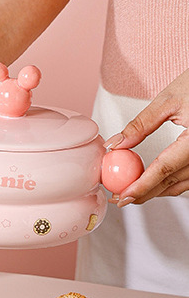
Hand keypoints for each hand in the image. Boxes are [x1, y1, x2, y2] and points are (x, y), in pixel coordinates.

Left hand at [105, 71, 188, 204]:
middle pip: (174, 182)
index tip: (122, 194)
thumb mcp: (167, 100)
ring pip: (183, 184)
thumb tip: (115, 144)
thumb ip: (140, 125)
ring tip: (131, 192)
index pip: (166, 168)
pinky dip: (171, 183)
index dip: (142, 185)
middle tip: (120, 197)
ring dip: (158, 191)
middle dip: (145, 193)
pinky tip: (154, 183)